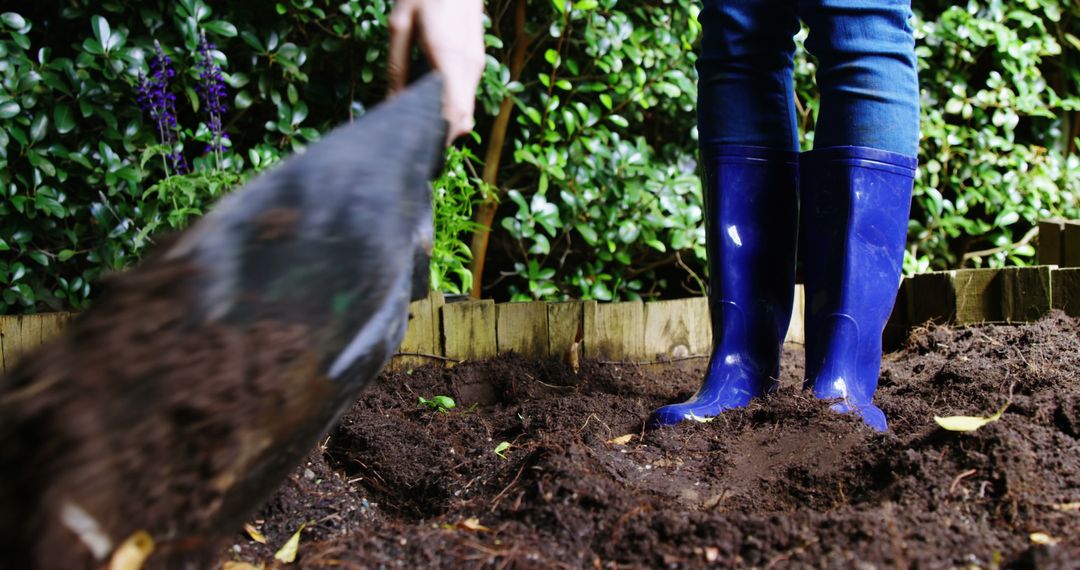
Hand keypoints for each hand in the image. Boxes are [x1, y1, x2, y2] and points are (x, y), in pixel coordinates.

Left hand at [388, 0, 485, 140]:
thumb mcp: (399, 25)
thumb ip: (396, 67)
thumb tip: (393, 103)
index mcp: (450, 59)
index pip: (453, 114)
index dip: (438, 137)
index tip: (416, 148)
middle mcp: (469, 67)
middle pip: (462, 119)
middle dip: (439, 135)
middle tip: (410, 143)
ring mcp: (476, 64)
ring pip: (466, 108)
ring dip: (445, 121)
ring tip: (416, 125)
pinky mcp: (475, 60)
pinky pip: (465, 94)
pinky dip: (450, 106)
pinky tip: (427, 104)